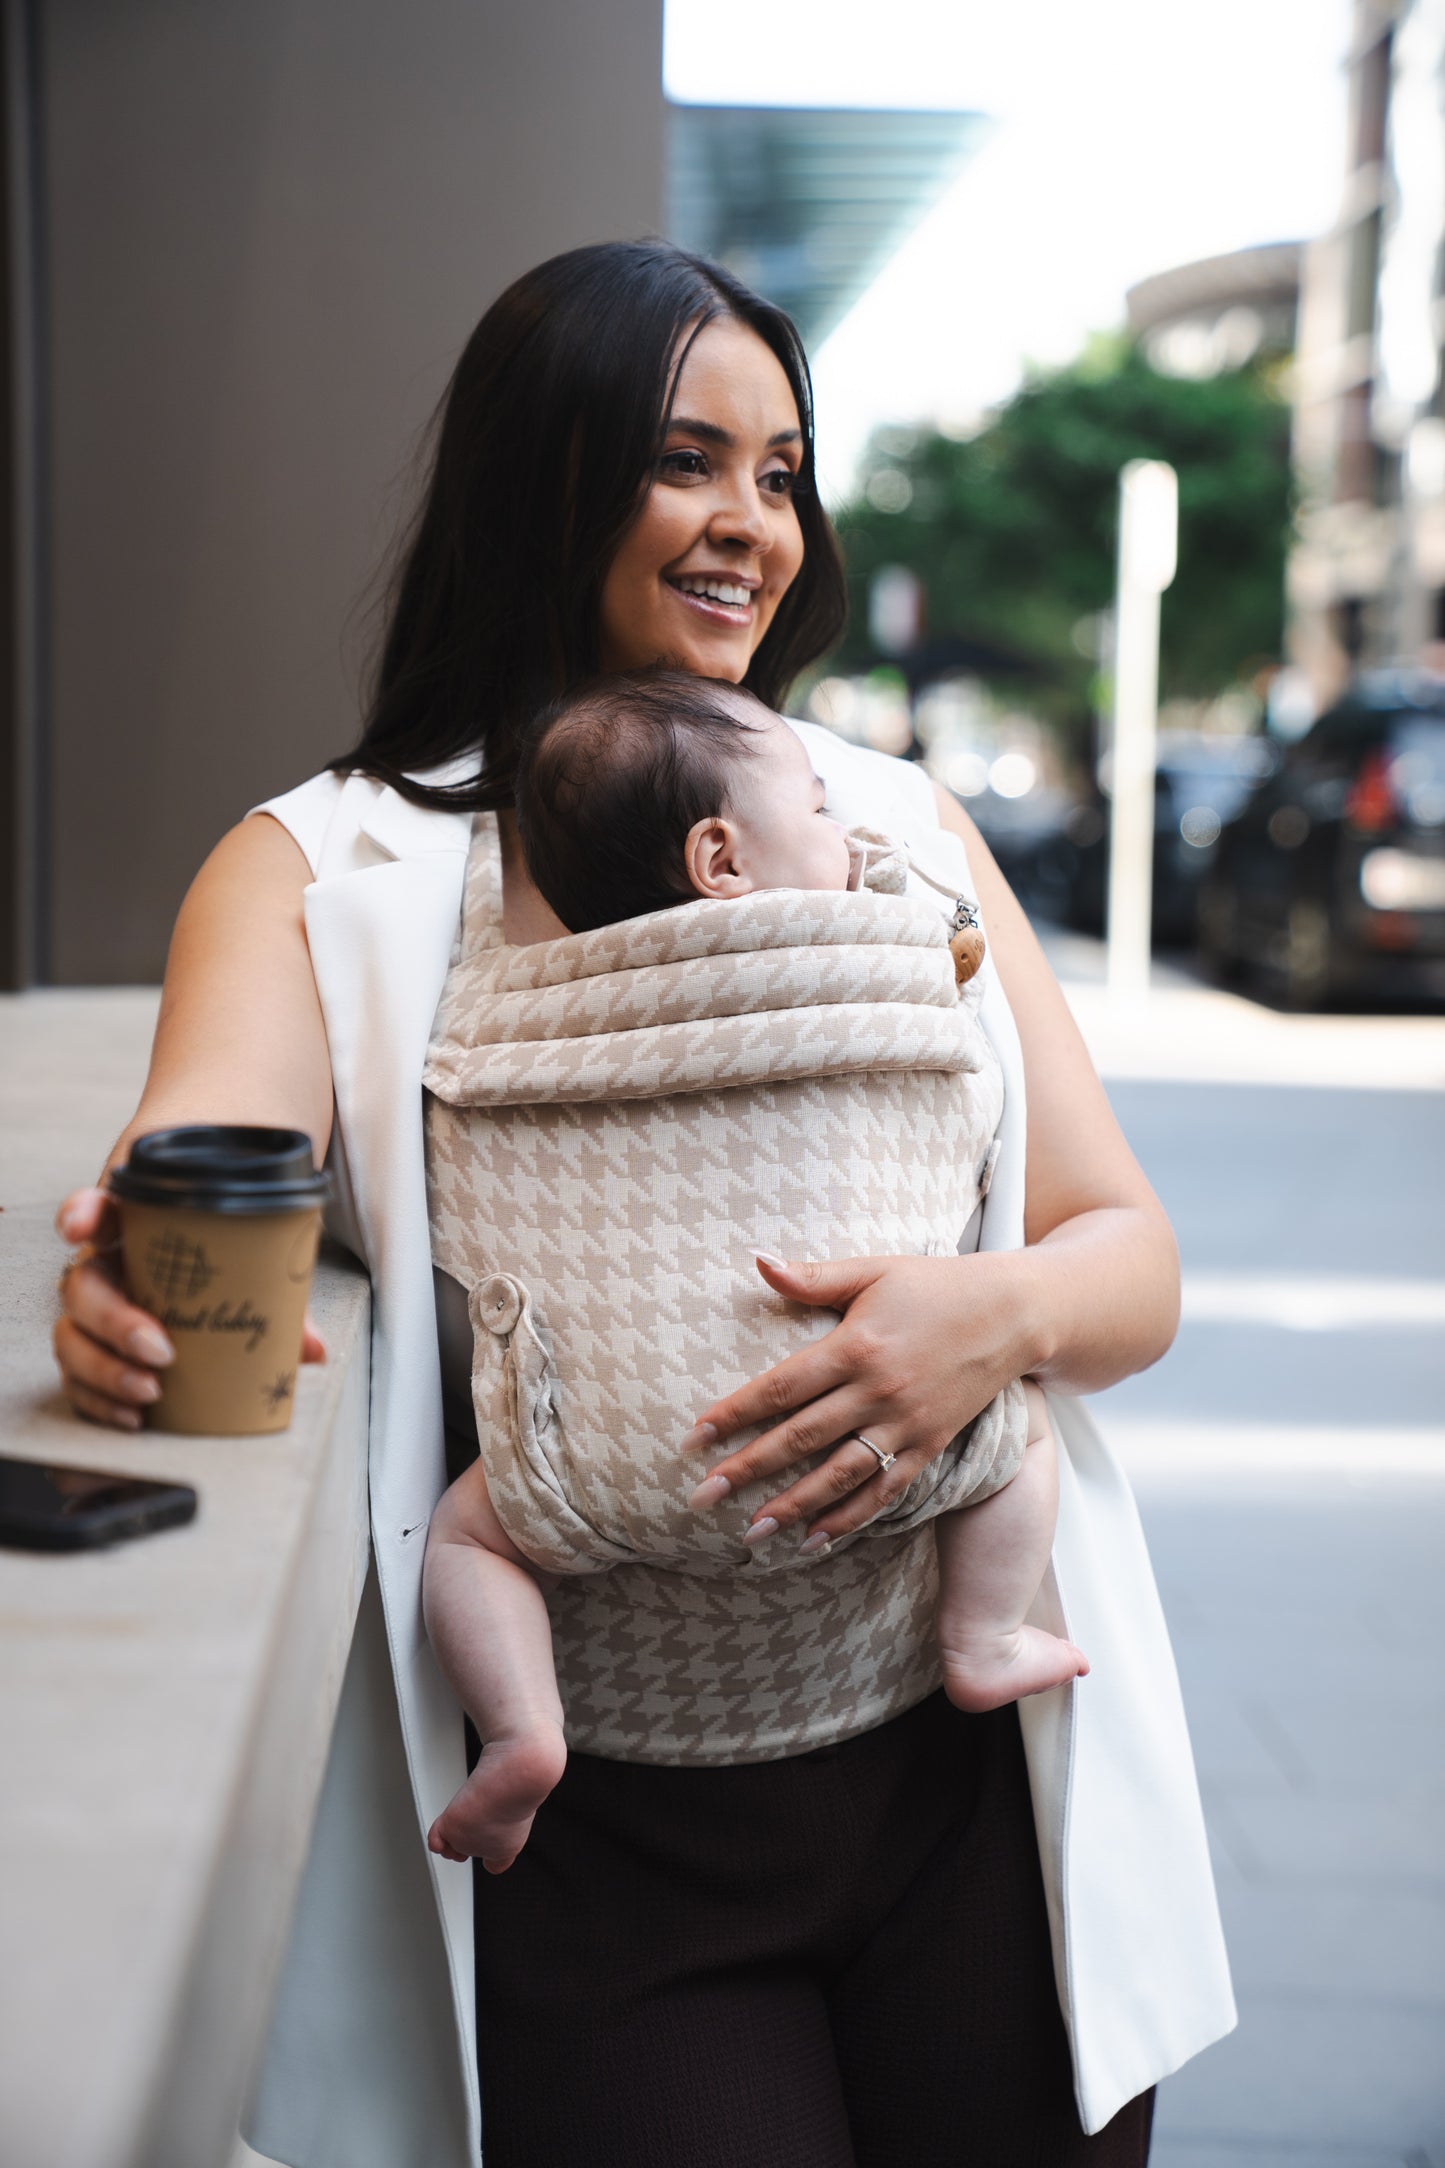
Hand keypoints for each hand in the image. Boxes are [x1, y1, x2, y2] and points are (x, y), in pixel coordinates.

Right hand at [53, 1184, 325, 1428]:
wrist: (218, 1267)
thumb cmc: (228, 1255)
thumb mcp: (258, 1260)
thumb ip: (280, 1293)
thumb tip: (312, 1350)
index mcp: (135, 1225)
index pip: (98, 1205)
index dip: (81, 1213)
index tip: (79, 1229)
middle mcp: (106, 1265)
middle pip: (82, 1286)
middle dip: (114, 1321)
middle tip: (162, 1351)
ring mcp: (94, 1310)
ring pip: (71, 1336)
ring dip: (104, 1369)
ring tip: (149, 1392)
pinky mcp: (95, 1351)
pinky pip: (79, 1378)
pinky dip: (99, 1400)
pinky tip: (131, 1417)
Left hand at [683, 1250, 1039, 1547]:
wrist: (1014, 1313)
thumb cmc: (935, 1286)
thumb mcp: (872, 1270)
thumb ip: (812, 1277)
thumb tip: (756, 1259)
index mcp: (855, 1346)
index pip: (780, 1388)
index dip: (734, 1414)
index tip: (694, 1437)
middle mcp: (878, 1391)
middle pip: (801, 1438)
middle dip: (748, 1469)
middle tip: (702, 1497)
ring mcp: (906, 1424)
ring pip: (840, 1474)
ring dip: (793, 1505)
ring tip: (752, 1531)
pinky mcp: (930, 1445)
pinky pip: (885, 1490)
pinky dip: (851, 1518)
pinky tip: (816, 1539)